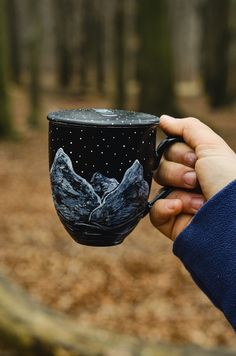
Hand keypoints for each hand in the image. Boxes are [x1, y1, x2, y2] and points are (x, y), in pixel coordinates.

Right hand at [150, 115, 235, 240]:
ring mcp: (180, 203)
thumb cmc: (228, 179)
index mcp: (199, 164)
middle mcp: (189, 182)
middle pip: (161, 169)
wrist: (234, 219)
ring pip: (158, 189)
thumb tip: (162, 119)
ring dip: (179, 193)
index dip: (179, 154)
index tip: (196, 160)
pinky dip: (165, 209)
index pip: (169, 151)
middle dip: (179, 173)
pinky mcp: (173, 223)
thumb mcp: (211, 146)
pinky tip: (179, 209)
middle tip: (197, 181)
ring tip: (199, 202)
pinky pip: (154, 212)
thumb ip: (187, 128)